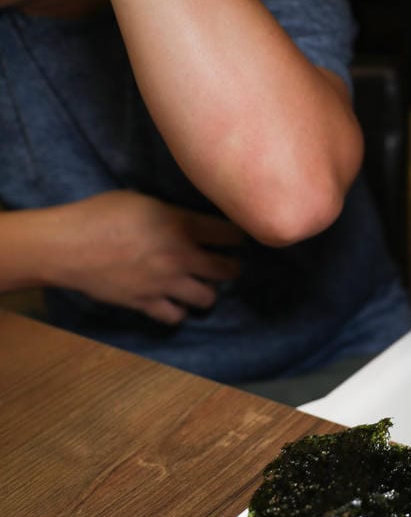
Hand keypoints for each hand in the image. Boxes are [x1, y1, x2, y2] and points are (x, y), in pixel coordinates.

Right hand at [53, 190, 242, 324]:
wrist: (65, 246)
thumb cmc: (99, 214)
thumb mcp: (143, 200)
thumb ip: (172, 213)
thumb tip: (189, 219)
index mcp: (182, 225)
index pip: (231, 234)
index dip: (238, 236)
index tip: (238, 237)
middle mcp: (181, 257)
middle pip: (228, 270)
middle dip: (232, 267)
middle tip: (228, 264)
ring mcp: (165, 283)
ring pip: (207, 298)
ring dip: (207, 292)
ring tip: (201, 285)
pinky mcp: (146, 303)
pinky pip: (174, 316)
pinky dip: (177, 311)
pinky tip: (174, 302)